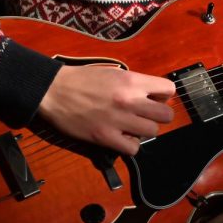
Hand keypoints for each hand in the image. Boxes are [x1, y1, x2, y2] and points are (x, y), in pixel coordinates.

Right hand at [38, 64, 174, 154]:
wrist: (54, 90)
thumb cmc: (83, 79)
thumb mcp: (115, 73)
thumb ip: (135, 83)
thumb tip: (152, 96)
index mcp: (132, 81)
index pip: (169, 90)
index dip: (163, 96)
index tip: (153, 99)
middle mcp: (130, 100)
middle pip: (166, 115)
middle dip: (157, 116)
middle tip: (143, 115)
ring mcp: (118, 120)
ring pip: (153, 132)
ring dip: (144, 131)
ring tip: (130, 127)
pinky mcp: (105, 137)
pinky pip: (133, 149)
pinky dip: (130, 145)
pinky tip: (121, 138)